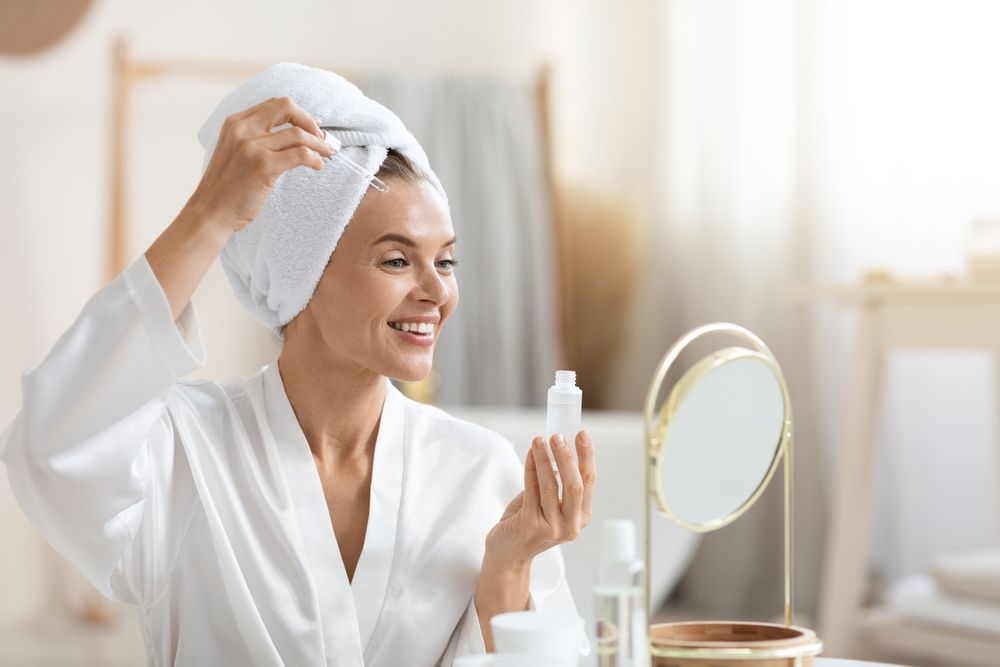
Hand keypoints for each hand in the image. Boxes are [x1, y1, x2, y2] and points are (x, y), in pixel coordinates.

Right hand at [186, 96, 334, 232]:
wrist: (211, 212)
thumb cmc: (227, 187)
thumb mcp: (236, 151)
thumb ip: (256, 137)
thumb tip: (294, 131)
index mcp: (236, 122)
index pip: (274, 104)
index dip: (299, 113)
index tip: (312, 127)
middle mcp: (242, 129)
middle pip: (287, 107)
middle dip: (310, 122)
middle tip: (322, 139)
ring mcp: (252, 147)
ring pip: (298, 134)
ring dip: (319, 144)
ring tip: (327, 155)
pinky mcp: (263, 166)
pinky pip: (300, 154)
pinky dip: (315, 159)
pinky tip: (318, 166)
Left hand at [484, 431, 596, 567]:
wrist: (507, 553)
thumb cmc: (528, 522)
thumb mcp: (550, 503)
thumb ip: (557, 483)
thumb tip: (558, 450)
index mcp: (581, 517)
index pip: (589, 481)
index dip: (587, 456)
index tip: (582, 434)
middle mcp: (571, 525)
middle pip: (575, 485)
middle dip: (567, 457)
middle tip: (557, 436)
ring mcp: (552, 528)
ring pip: (552, 486)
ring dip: (546, 459)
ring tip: (539, 440)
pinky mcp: (531, 526)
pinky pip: (532, 490)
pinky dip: (531, 468)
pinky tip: (530, 454)